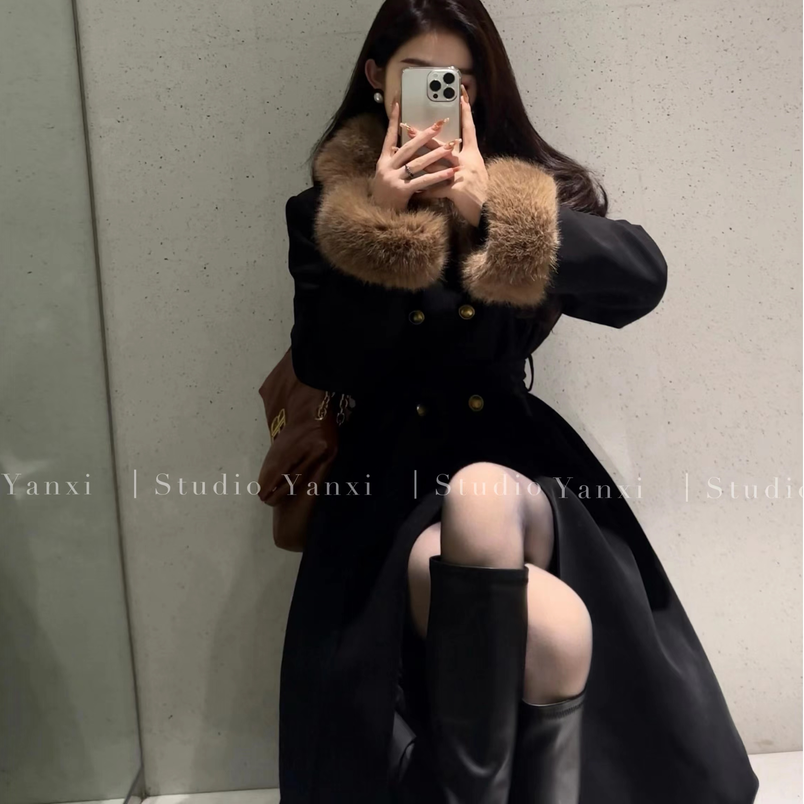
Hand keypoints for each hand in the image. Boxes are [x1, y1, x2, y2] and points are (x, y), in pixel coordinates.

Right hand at [370, 94, 460, 211]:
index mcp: (383, 161)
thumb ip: (394, 162)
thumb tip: (402, 147)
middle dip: (426, 134)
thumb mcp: (385, 176)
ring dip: (436, 154)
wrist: (377, 217)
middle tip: (441, 123)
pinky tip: (450, 173)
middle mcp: (387, 167)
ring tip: (452, 146)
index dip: (392, 121)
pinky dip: (437, 176)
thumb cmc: (385, 197)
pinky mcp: (401, 191)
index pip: (388, 137)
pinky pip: (423, 181)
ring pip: (418, 163)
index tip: (398, 104)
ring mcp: (393, 179)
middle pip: (408, 147)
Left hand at [412, 85, 488, 226]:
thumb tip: (452, 152)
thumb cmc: (483, 193)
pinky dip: (426, 192)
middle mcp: (467, 162)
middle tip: (409, 127)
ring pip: (435, 165)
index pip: (469, 130)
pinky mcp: (456, 191)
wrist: (491, 212)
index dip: (466, 113)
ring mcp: (461, 176)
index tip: (461, 97)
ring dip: (418, 160)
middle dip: (425, 136)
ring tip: (404, 155)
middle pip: (443, 145)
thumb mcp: (477, 173)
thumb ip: (464, 163)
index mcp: (473, 156)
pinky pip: (436, 190)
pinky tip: (414, 192)